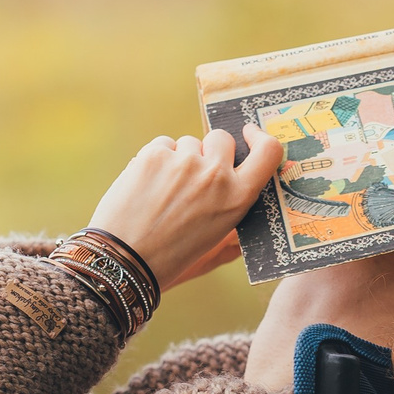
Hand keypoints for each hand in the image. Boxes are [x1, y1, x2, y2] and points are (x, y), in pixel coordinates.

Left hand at [88, 126, 281, 292]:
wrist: (125, 259)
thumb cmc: (172, 256)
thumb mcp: (216, 236)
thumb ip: (232, 203)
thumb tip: (240, 180)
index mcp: (239, 197)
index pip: (268, 151)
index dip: (259, 137)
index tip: (248, 133)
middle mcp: (216, 175)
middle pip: (221, 138)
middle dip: (210, 150)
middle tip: (193, 176)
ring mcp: (184, 161)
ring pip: (188, 142)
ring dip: (180, 158)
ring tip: (163, 191)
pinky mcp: (154, 154)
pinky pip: (163, 144)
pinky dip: (157, 159)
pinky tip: (147, 185)